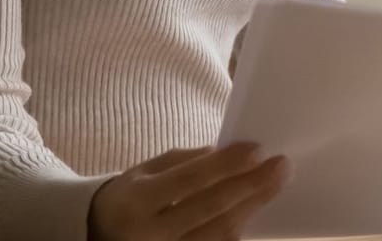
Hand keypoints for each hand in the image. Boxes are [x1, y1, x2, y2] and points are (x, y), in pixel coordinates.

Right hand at [88, 143, 288, 240]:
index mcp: (138, 201)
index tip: (257, 149)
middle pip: (211, 209)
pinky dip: (238, 228)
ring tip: (274, 184)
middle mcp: (151, 234)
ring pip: (219, 234)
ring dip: (251, 207)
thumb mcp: (143, 172)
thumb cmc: (129, 199)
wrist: (100, 238)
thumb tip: (224, 152)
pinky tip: (254, 208)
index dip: (225, 165)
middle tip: (281, 166)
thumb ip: (182, 162)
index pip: (189, 180)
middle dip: (250, 186)